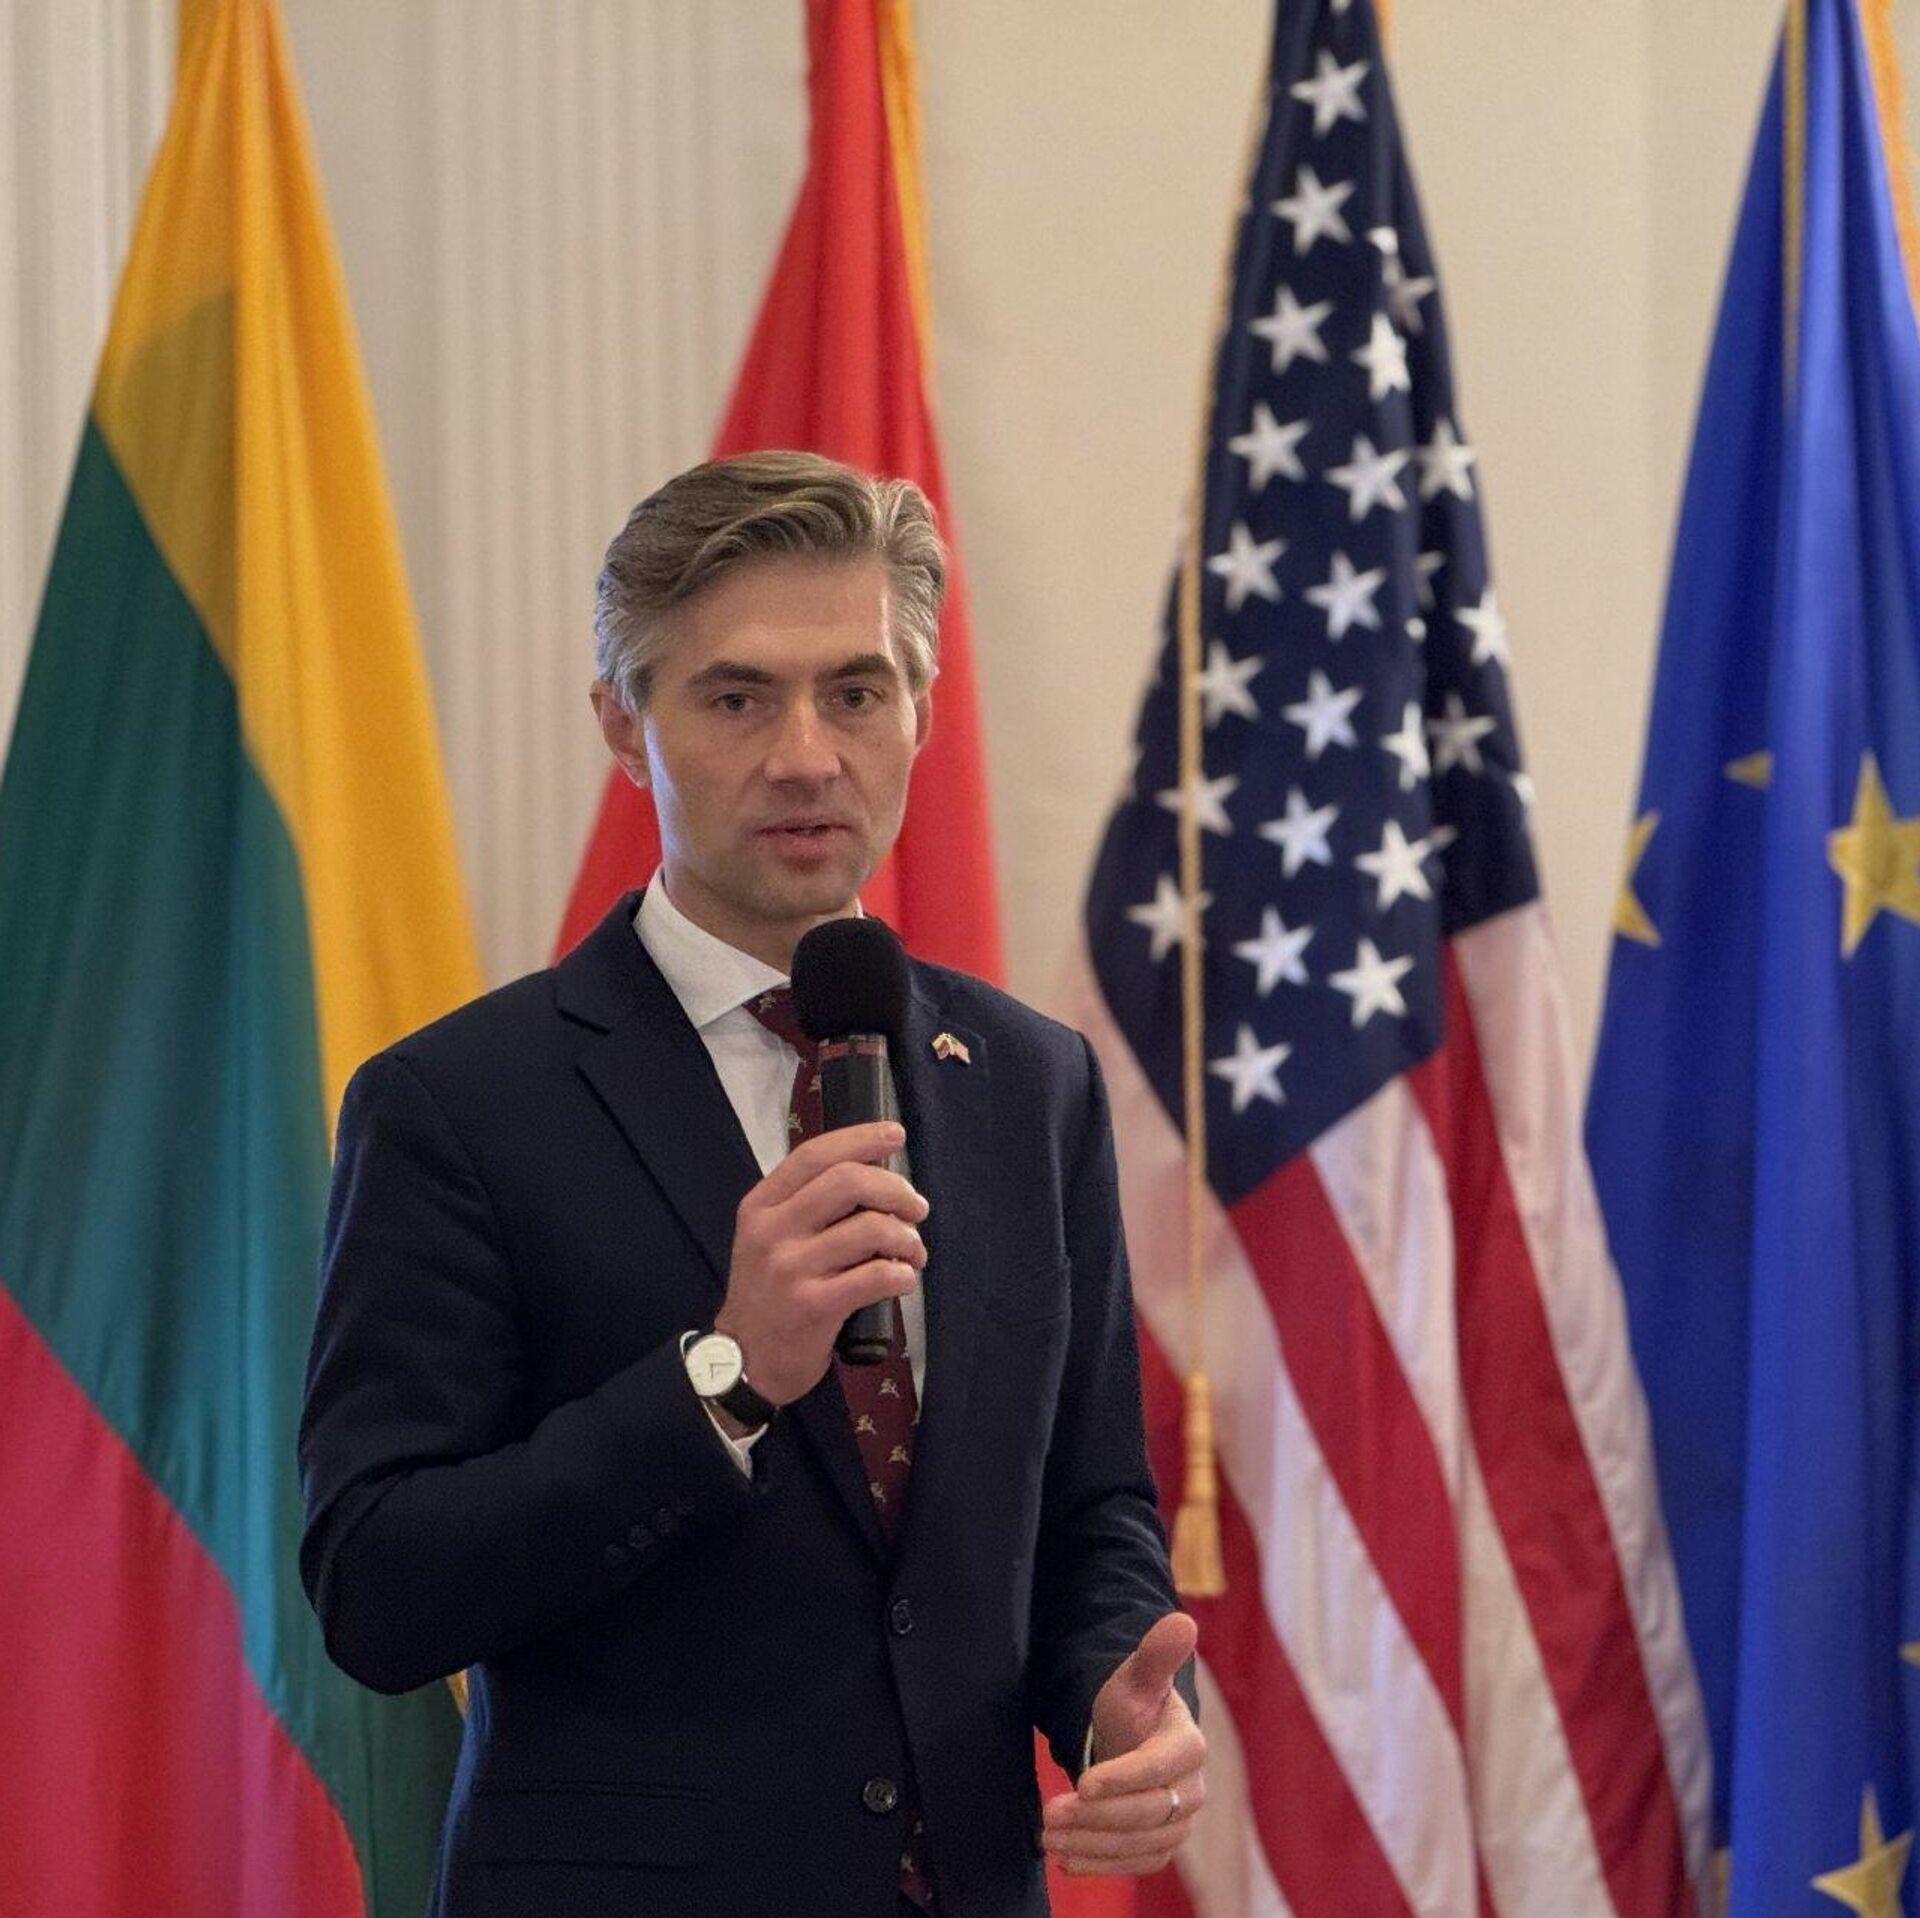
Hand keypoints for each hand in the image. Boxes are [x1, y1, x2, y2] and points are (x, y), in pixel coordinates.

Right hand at [715, 1121, 926, 1405]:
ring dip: (907, 1237)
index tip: (894, 1135)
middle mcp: (772, 1231)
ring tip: (912, 1252)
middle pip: (848, 1182)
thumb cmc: (770, 1293)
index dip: (861, 1139)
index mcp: (761, 1205)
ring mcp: (790, 1269)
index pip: (815, 1155)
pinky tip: (903, 1278)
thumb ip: (806, 1204)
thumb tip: (874, 1173)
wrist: (745, 1361)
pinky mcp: (812, 1306)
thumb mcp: (768, 1238)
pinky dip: (902, 1274)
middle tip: (916, 1208)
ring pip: (870, 1229)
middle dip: (895, 1189)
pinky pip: (875, 1276)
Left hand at [1042, 1613, 1205, 1877]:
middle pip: (1148, 1812)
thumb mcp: (1136, 1676)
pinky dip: (1102, 1865)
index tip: (1084, 1783)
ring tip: (1049, 1837)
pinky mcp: (1161, 1844)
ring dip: (1094, 1845)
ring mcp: (1179, 1822)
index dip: (1125, 1778)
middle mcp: (1191, 1789)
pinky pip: (1137, 1863)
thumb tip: (1182, 1620)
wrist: (1133, 1736)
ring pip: (1141, 1843)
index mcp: (1189, 1745)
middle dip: (1098, 1816)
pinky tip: (1068, 1860)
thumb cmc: (1134, 1703)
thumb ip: (1156, 1654)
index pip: (1160, 1767)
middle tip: (1050, 1814)